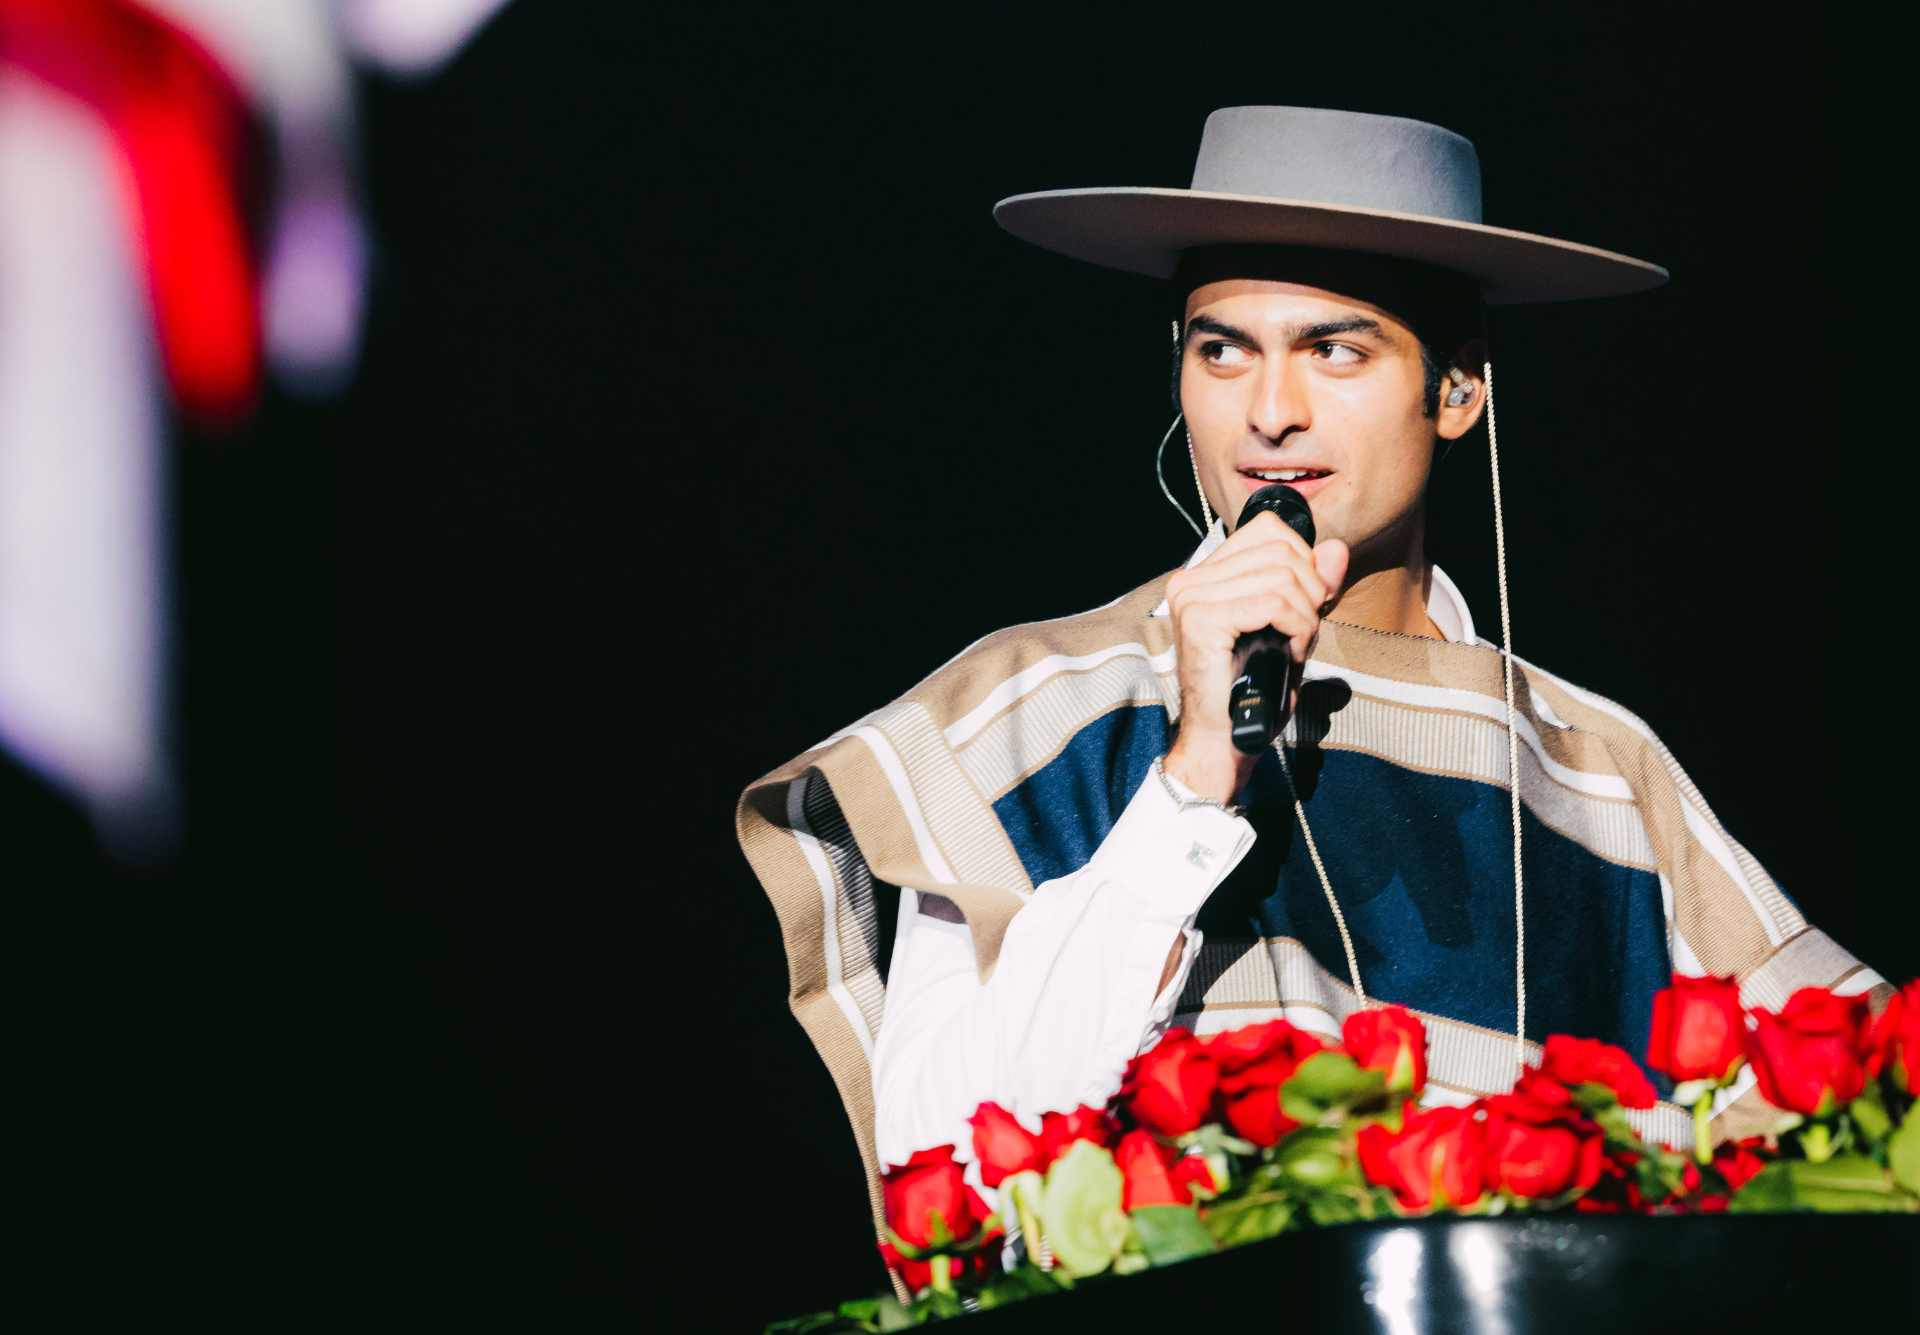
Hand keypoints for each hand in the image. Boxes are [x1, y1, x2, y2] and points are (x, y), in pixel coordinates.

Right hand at [1161, 512, 1348, 802]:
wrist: (1226, 738)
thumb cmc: (1254, 688)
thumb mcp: (1292, 626)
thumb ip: (1313, 584)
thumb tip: (1335, 547)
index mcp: (1205, 575)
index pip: (1267, 530)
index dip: (1303, 561)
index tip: (1305, 603)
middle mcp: (1191, 579)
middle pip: (1279, 548)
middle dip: (1310, 590)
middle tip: (1302, 631)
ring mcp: (1192, 597)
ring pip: (1281, 575)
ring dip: (1305, 615)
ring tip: (1293, 645)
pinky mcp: (1201, 620)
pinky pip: (1274, 603)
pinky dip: (1297, 628)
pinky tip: (1288, 652)